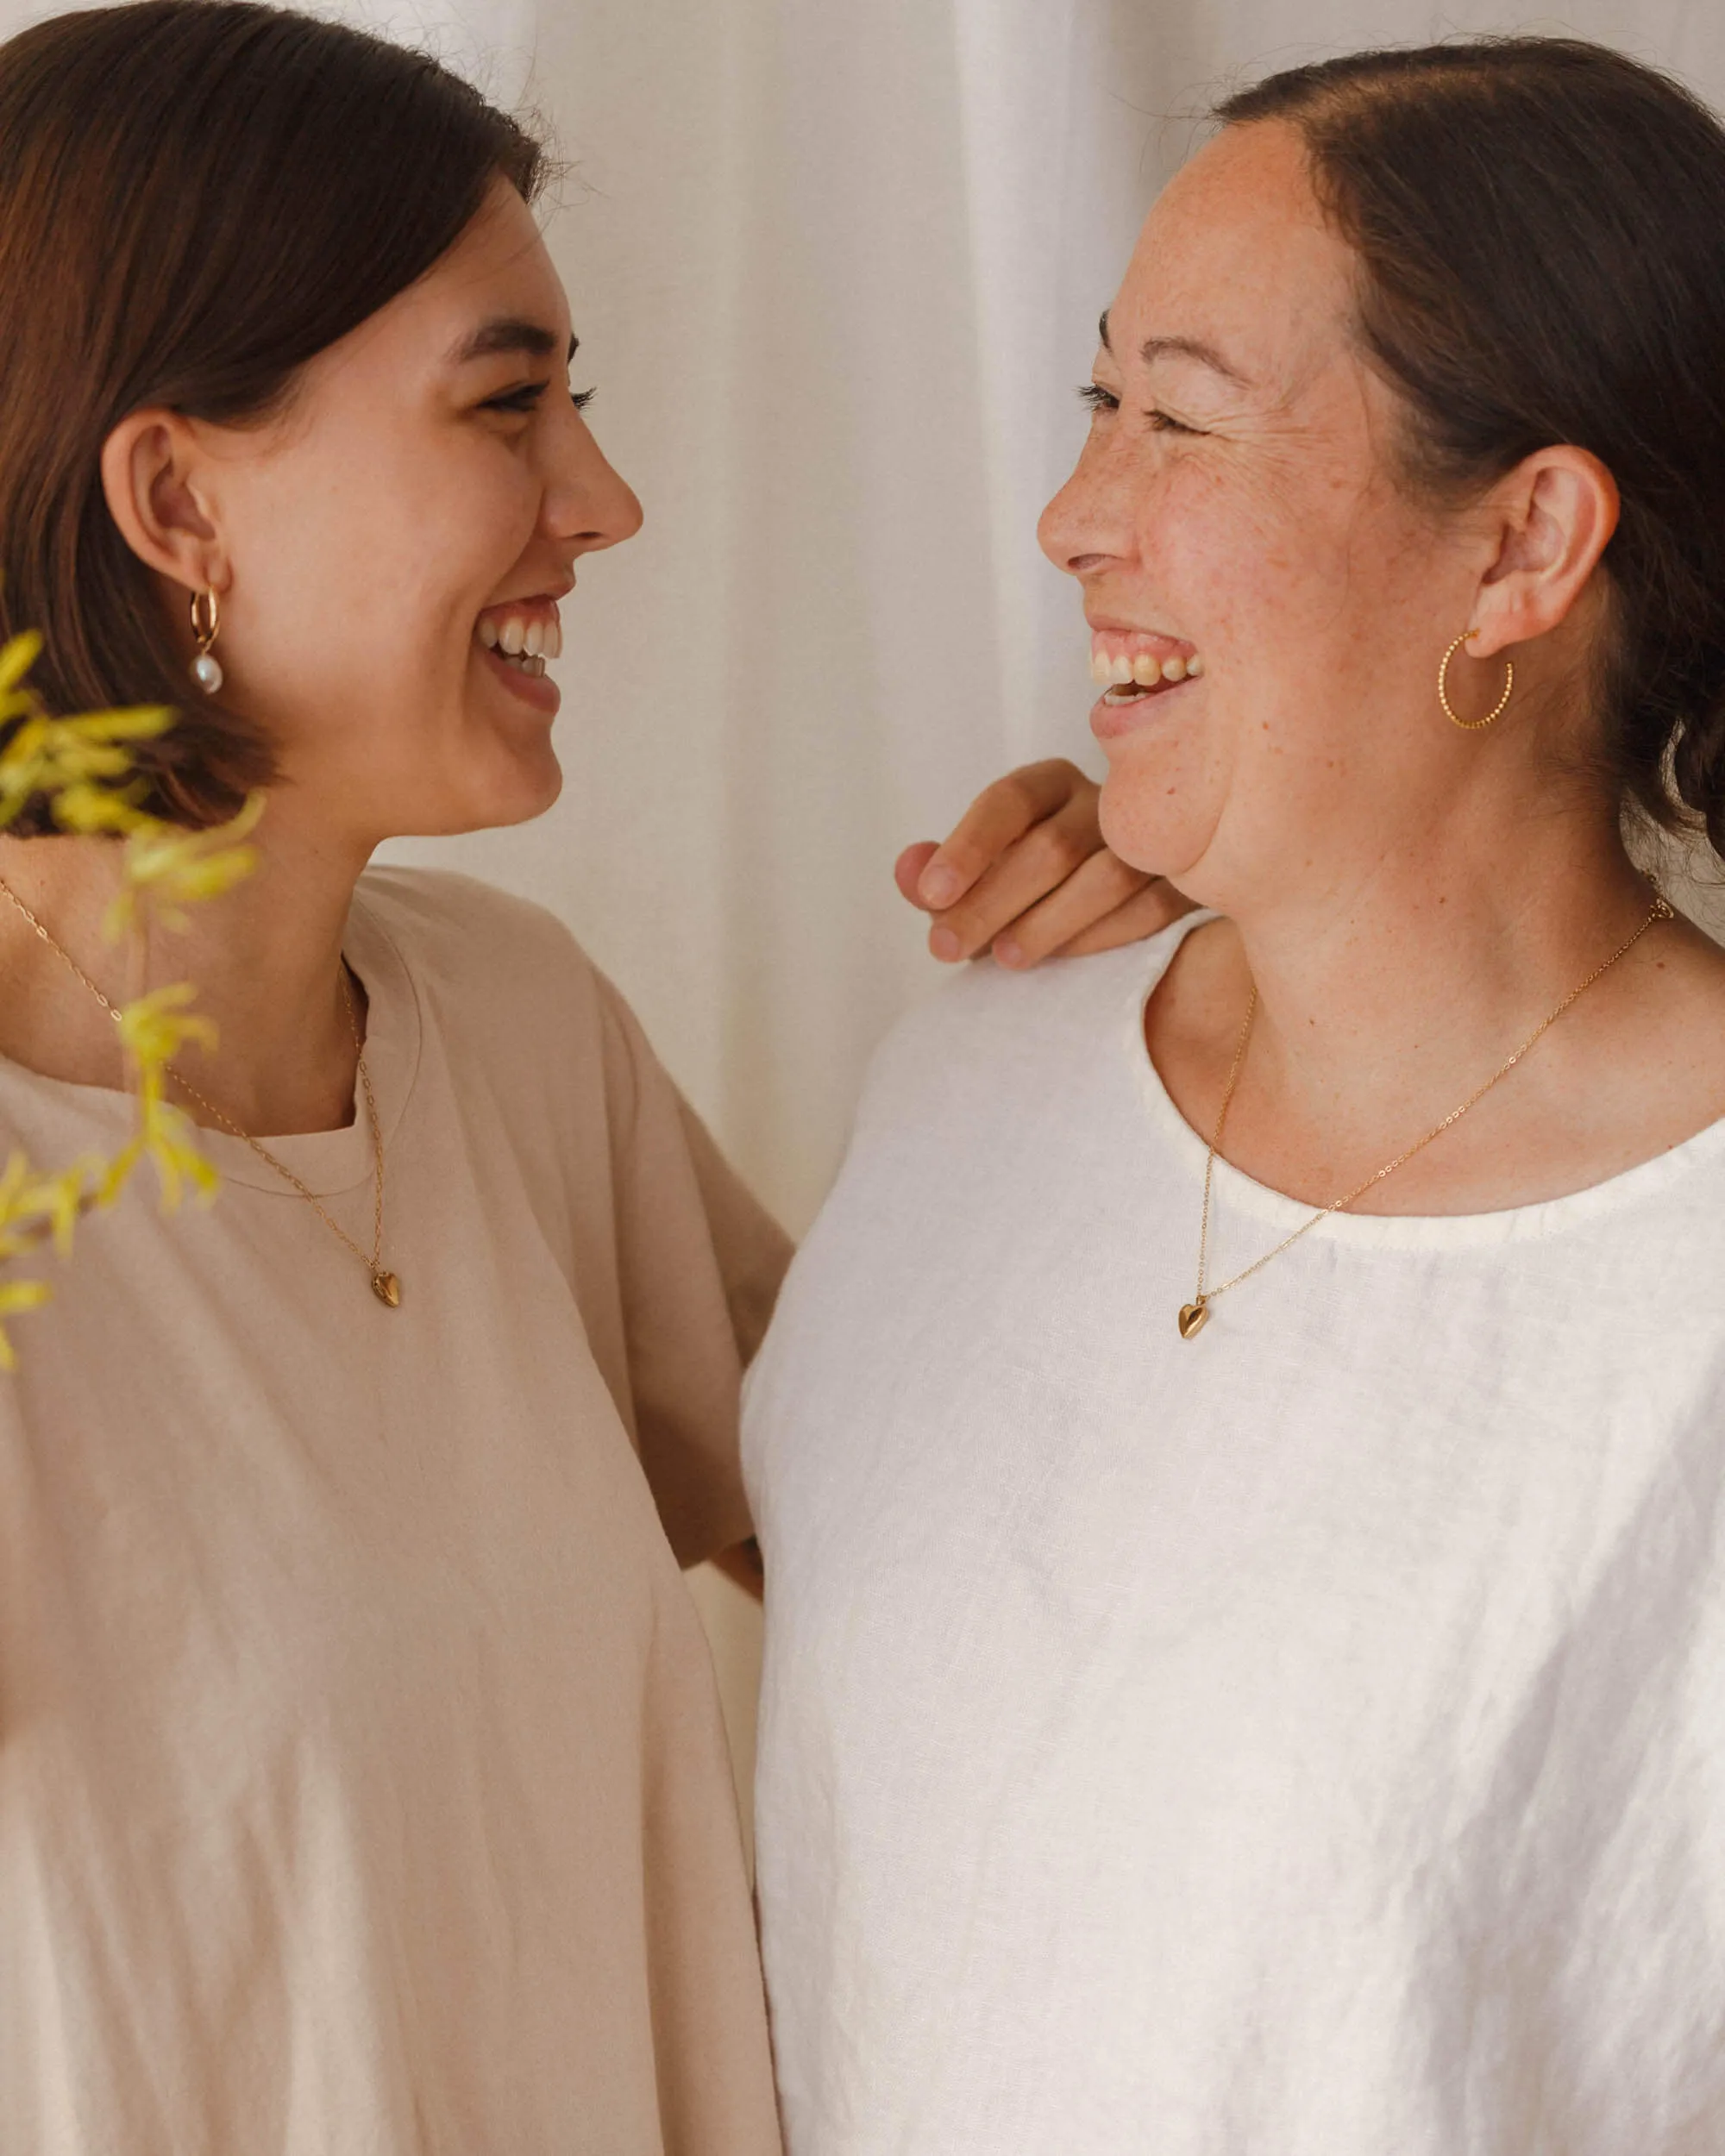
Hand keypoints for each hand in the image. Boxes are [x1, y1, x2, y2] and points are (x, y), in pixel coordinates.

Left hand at [895, 758, 1194, 967]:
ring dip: (1048, 924)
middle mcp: (1104, 802)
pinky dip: (1101, 938)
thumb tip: (909, 870)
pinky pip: (1149, 909)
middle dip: (992, 902)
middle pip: (1052, 846)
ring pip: (1105, 878)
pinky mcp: (1185, 881)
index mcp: (1049, 785)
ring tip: (1003, 959)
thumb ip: (934, 876)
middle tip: (945, 946)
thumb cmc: (1027, 890)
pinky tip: (1065, 963)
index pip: (1009, 799)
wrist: (1108, 910)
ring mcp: (1151, 841)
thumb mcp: (974, 880)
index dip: (968, 846)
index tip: (929, 895)